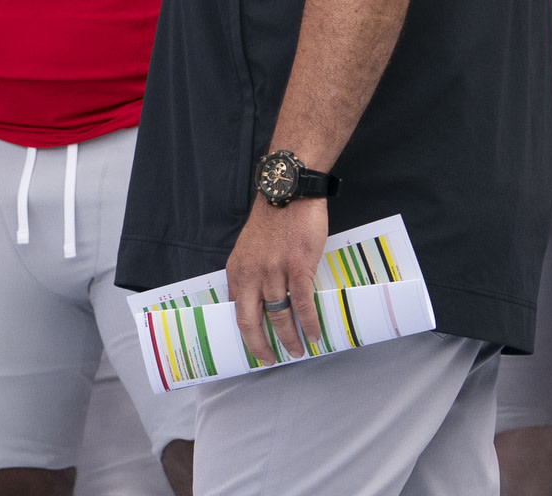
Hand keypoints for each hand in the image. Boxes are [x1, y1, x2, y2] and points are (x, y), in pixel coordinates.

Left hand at [225, 195, 329, 364]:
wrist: (289, 192)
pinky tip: (314, 334)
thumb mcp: (249, 248)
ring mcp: (274, 272)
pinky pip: (302, 304)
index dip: (247, 335)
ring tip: (299, 350)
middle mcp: (252, 275)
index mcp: (237, 271)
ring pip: (279, 316)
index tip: (256, 349)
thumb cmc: (273, 219)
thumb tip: (259, 301)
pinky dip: (309, 323)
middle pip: (251, 322)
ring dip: (290, 338)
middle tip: (272, 360)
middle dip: (262, 346)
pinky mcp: (298, 267)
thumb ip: (251, 274)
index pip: (237, 312)